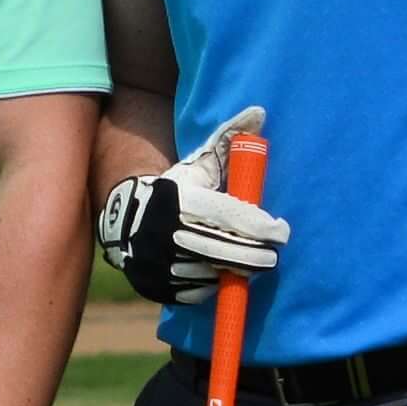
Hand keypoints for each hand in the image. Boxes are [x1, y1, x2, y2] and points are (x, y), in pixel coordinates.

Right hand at [96, 108, 287, 305]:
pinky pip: (195, 292)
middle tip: (273, 255)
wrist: (126, 218)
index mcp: (180, 200)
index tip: (281, 230)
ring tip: (245, 261)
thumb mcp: (200, 161)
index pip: (230, 216)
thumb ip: (230, 137)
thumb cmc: (179, 187)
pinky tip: (218, 272)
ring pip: (211, 274)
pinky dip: (211, 285)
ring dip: (233, 271)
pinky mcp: (155, 286)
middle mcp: (165, 232)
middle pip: (224, 251)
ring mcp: (157, 262)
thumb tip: (259, 113)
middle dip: (256, 256)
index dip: (261, 226)